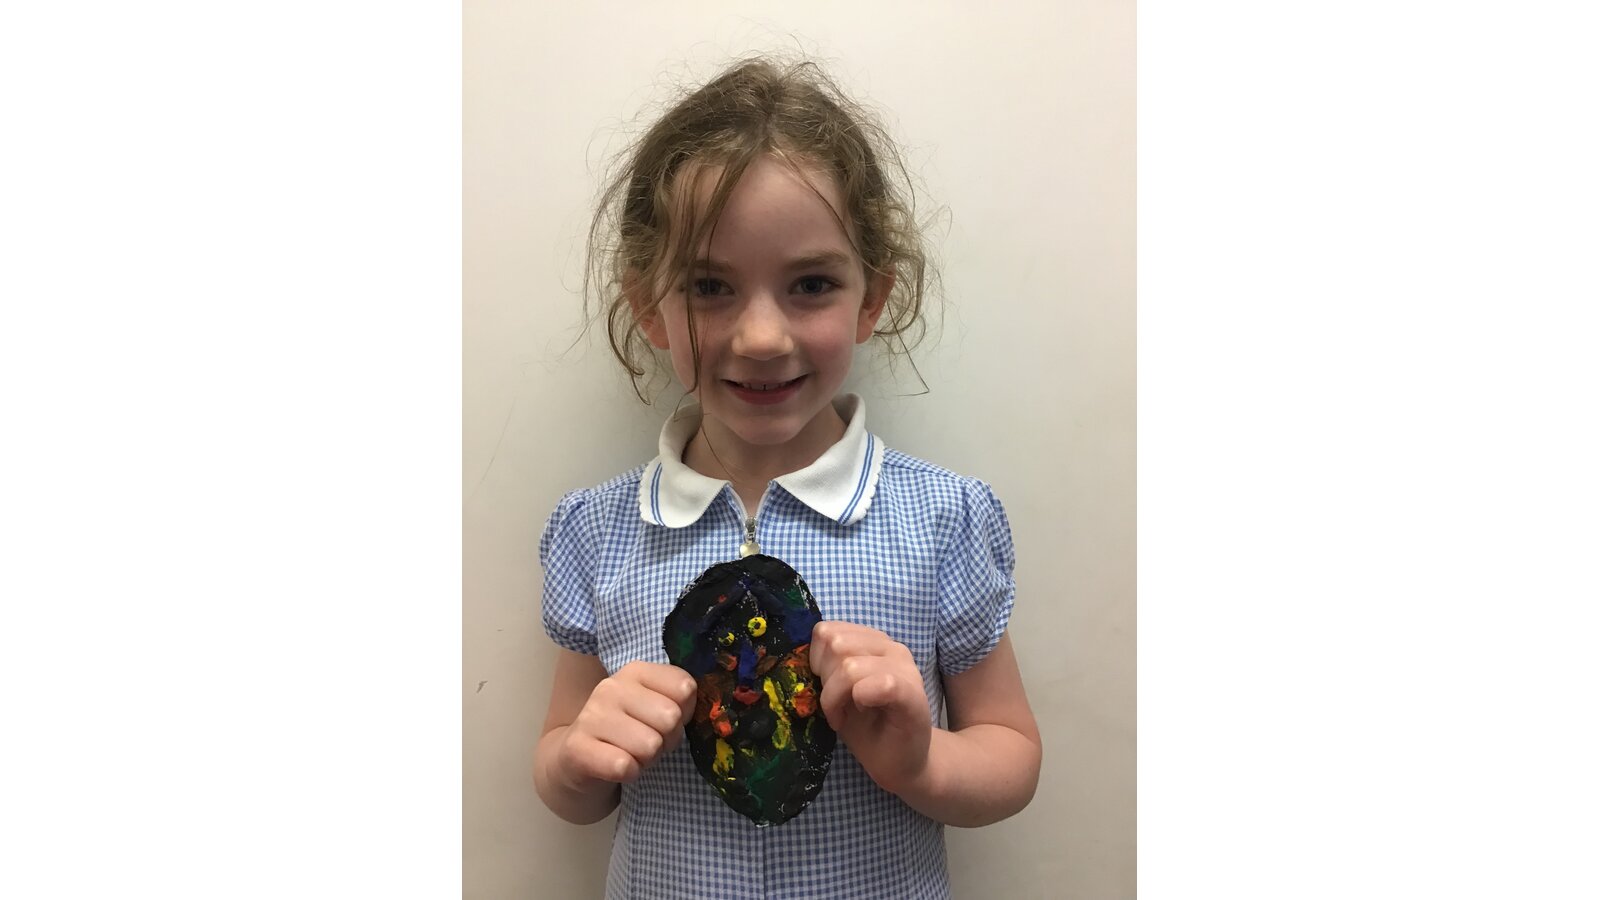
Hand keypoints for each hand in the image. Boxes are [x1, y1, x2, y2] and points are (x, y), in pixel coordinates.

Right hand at [552, 661, 696, 789]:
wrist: (576, 757)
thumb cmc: (627, 731)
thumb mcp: (653, 707)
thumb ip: (679, 700)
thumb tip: (707, 710)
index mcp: (635, 671)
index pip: (684, 688)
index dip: (685, 712)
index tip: (666, 720)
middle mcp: (611, 687)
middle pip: (670, 718)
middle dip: (667, 740)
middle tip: (649, 743)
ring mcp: (591, 716)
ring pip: (650, 745)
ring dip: (646, 759)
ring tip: (631, 753)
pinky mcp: (577, 747)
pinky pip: (624, 766)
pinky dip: (629, 773)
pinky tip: (617, 767)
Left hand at [809, 621, 932, 794]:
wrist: (902, 763)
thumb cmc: (868, 729)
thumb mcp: (838, 693)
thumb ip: (826, 667)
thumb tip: (799, 657)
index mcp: (871, 642)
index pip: (828, 630)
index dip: (815, 660)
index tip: (822, 687)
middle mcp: (891, 647)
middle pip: (835, 644)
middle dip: (824, 679)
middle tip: (834, 706)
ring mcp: (905, 668)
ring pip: (850, 664)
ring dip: (836, 695)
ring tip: (843, 714)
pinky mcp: (913, 694)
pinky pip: (880, 684)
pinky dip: (859, 700)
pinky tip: (860, 715)